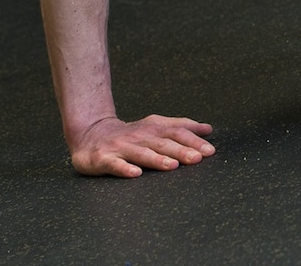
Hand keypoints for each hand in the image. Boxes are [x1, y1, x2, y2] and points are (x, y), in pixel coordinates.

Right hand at [69, 114, 214, 177]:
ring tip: (172, 166)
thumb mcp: (156, 126)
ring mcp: (121, 147)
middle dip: (181, 151)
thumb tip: (208, 129)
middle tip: (197, 159)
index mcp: (154, 128)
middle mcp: (139, 136)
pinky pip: (115, 165)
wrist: (90, 134)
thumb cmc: (131, 134)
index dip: (193, 141)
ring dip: (157, 159)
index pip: (177, 132)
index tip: (210, 151)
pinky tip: (135, 174)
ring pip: (141, 153)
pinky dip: (125, 169)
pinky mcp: (103, 159)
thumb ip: (181, 127)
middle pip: (162, 143)